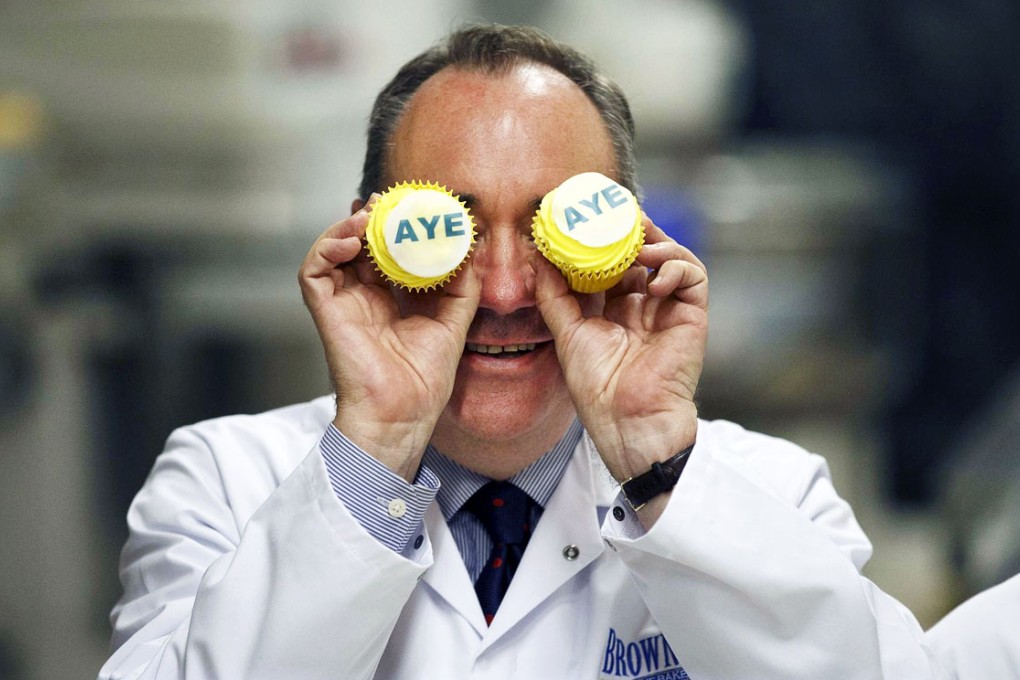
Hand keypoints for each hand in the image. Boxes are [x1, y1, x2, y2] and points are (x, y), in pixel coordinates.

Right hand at [298, 199, 479, 479]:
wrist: (403, 415)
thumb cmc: (424, 379)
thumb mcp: (454, 322)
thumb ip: (463, 285)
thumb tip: (475, 246)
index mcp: (390, 299)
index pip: (389, 250)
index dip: (400, 226)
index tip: (419, 205)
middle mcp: (363, 296)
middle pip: (361, 243)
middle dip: (376, 217)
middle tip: (395, 198)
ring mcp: (342, 302)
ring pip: (334, 248)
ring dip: (350, 225)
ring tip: (373, 212)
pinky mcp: (325, 311)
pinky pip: (313, 269)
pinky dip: (327, 245)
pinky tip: (352, 237)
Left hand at [535, 217, 707, 489]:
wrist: (628, 420)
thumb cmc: (597, 386)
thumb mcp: (566, 332)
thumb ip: (553, 294)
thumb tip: (538, 255)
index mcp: (612, 306)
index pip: (609, 259)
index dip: (600, 237)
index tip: (583, 215)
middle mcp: (641, 302)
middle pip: (641, 251)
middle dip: (629, 229)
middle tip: (614, 212)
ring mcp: (667, 307)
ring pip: (670, 256)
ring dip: (655, 243)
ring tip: (636, 244)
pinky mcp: (691, 314)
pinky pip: (692, 275)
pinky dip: (675, 267)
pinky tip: (654, 279)